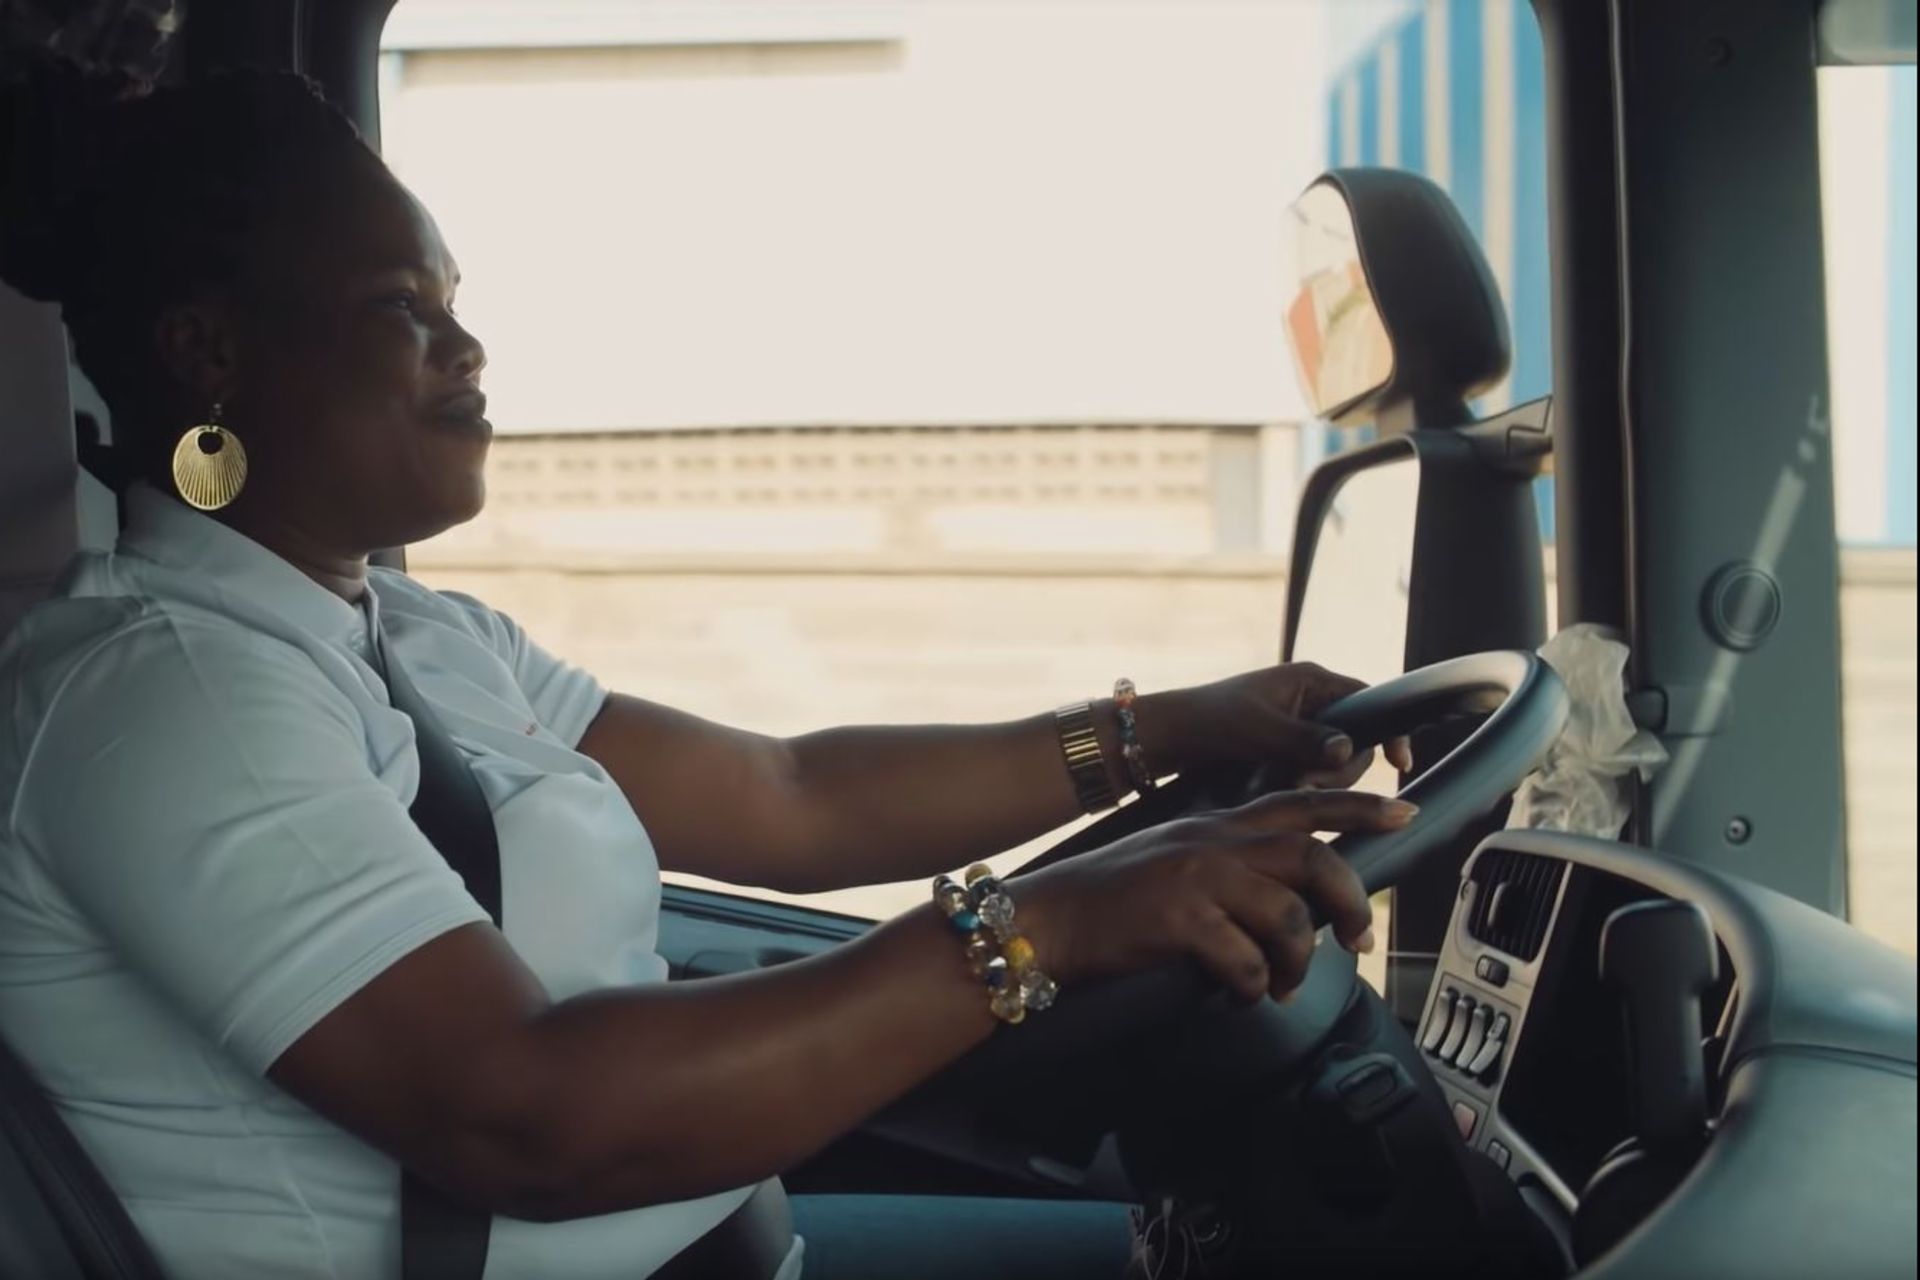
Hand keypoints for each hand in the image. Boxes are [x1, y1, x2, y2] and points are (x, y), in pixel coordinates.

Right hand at [1016, 790, 1417, 1002]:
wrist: (1049, 916)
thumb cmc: (1112, 898)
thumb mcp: (1177, 857)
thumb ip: (1231, 863)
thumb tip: (1291, 900)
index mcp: (1217, 824)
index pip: (1300, 803)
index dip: (1358, 806)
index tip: (1404, 811)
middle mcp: (1213, 842)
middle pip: (1312, 857)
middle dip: (1350, 901)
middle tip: (1359, 937)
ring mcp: (1197, 879)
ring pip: (1289, 916)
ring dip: (1299, 961)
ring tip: (1282, 984)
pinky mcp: (1179, 920)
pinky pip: (1246, 963)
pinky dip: (1252, 990)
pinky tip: (1238, 997)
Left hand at [1129, 663, 1414, 788]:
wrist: (1169, 739)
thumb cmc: (1211, 723)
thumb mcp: (1260, 731)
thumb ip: (1306, 739)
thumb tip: (1347, 749)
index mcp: (1310, 681)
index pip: (1370, 701)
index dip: (1389, 731)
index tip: (1399, 763)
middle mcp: (1310, 700)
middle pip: (1356, 740)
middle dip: (1338, 766)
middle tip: (1303, 779)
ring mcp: (1299, 726)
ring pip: (1334, 761)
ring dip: (1318, 778)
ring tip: (1285, 783)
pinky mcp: (1286, 749)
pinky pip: (1312, 770)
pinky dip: (1303, 783)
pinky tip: (1282, 788)